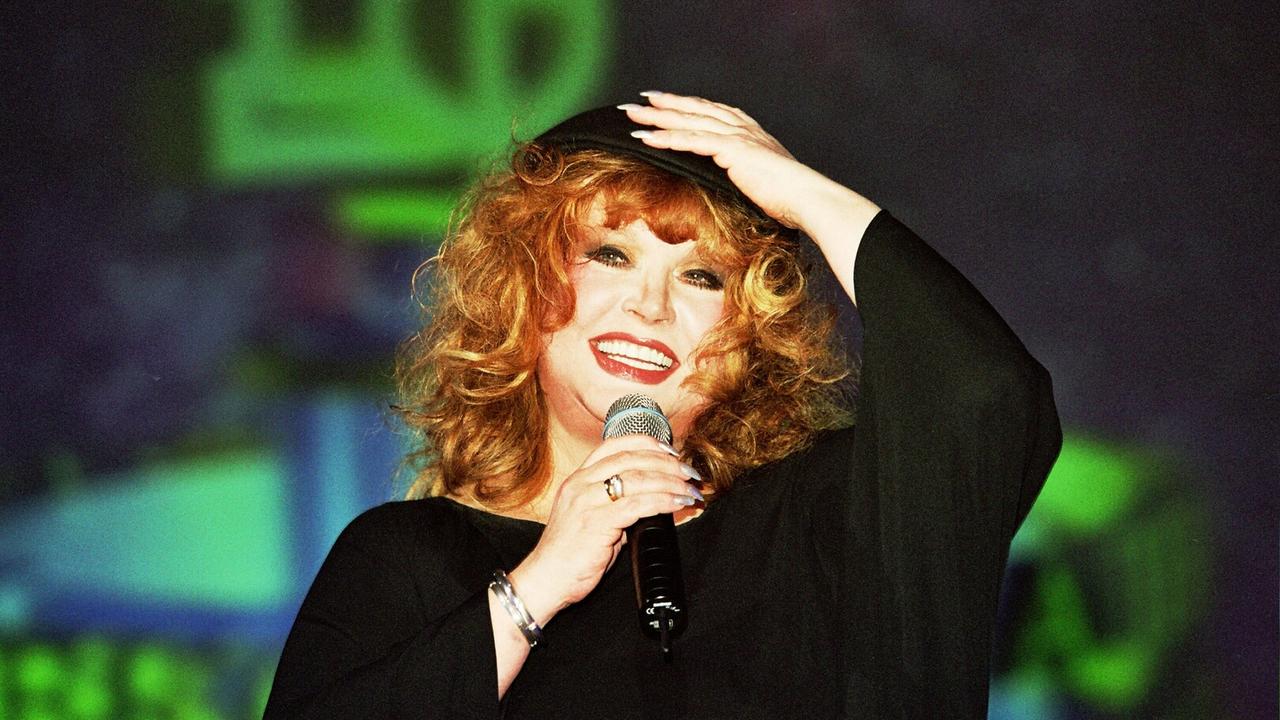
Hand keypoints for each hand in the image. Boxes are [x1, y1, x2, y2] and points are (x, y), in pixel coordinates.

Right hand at [509, 435, 701, 622]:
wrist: (546, 579)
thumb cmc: (570, 553)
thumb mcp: (590, 518)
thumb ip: (616, 506)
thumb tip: (651, 502)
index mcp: (578, 478)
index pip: (614, 445)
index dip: (647, 443)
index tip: (671, 450)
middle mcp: (580, 483)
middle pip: (632, 458)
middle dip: (667, 463)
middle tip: (689, 473)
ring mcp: (586, 500)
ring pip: (638, 479)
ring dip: (671, 482)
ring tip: (690, 490)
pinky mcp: (596, 521)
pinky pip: (638, 504)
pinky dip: (664, 501)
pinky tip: (677, 504)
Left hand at [622, 91, 879, 304]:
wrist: (808, 199)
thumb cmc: (792, 200)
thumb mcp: (764, 184)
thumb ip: (748, 179)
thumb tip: (738, 189)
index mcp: (751, 134)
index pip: (712, 112)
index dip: (687, 105)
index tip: (664, 101)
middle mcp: (743, 129)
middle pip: (695, 110)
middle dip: (664, 105)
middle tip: (636, 102)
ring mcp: (737, 137)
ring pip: (688, 121)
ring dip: (657, 118)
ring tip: (630, 115)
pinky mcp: (732, 150)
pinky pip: (691, 141)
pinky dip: (666, 138)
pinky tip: (645, 138)